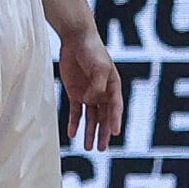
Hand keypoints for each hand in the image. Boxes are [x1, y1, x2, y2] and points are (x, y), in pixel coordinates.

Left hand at [56, 32, 123, 150]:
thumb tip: (91, 101)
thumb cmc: (92, 50)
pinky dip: (74, 123)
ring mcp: (88, 93)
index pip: (115, 107)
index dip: (115, 120)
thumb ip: (96, 86)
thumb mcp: (99, 67)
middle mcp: (102, 92)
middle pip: (104, 117)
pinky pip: (75, 112)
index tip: (114, 133)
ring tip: (89, 147)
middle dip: (103, 133)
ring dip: (90, 132)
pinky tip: (73, 134)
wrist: (75, 39)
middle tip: (101, 148)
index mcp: (113, 86)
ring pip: (91, 118)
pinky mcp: (75, 93)